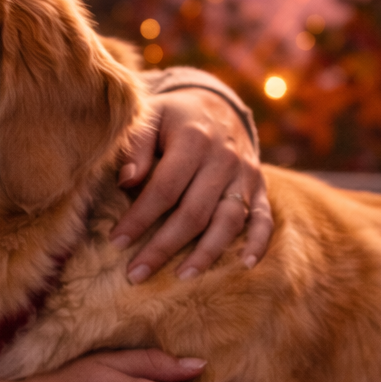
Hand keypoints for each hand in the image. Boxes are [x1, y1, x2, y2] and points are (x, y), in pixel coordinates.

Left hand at [111, 87, 272, 282]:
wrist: (216, 105)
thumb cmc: (172, 119)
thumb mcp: (149, 119)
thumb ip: (136, 147)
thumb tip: (126, 181)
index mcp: (194, 139)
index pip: (165, 188)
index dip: (140, 218)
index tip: (116, 242)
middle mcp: (224, 158)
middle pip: (194, 212)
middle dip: (163, 246)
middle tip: (136, 274)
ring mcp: (246, 174)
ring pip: (229, 220)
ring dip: (206, 252)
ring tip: (182, 276)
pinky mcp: (260, 187)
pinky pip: (264, 218)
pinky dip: (257, 242)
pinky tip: (244, 265)